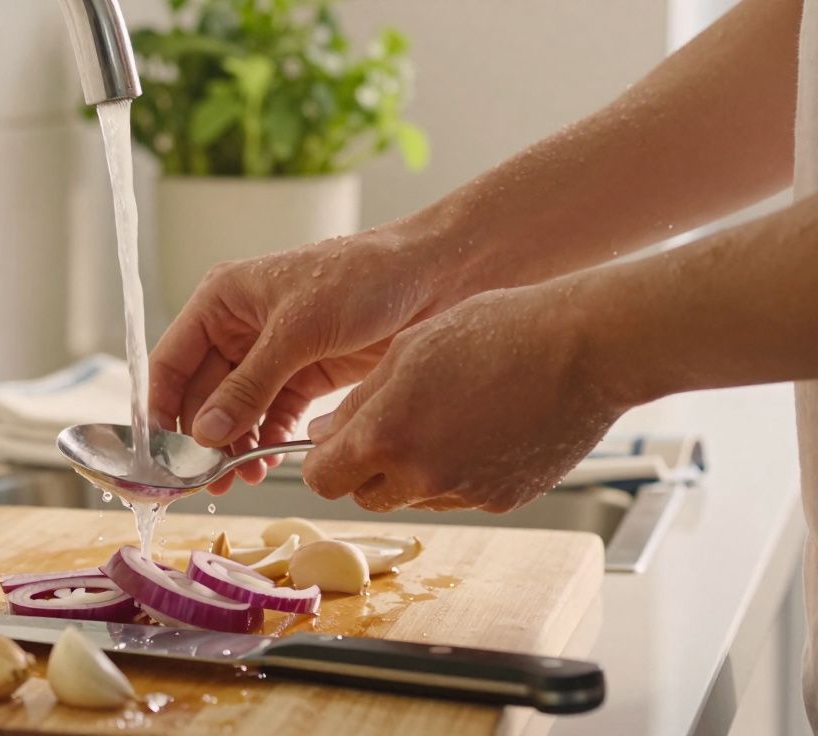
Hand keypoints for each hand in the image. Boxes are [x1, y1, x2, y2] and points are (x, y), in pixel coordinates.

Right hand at [149, 224, 450, 493]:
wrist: (434, 279)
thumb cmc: (363, 279)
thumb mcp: (298, 331)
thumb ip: (249, 384)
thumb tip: (205, 432)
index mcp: (222, 300)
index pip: (172, 361)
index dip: (161, 408)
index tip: (162, 455)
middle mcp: (239, 327)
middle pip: (201, 392)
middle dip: (203, 437)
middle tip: (207, 478)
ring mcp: (271, 353)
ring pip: (235, 409)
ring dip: (235, 444)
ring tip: (242, 476)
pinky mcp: (304, 375)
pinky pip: (271, 414)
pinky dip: (267, 439)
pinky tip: (269, 460)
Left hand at [302, 282, 629, 511]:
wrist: (583, 348)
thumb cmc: (494, 331)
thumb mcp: (407, 351)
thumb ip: (357, 403)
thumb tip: (320, 437)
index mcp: (386, 436)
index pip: (323, 480)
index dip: (324, 461)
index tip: (334, 443)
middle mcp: (422, 476)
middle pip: (364, 496)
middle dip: (365, 470)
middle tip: (388, 428)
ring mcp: (465, 494)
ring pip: (413, 497)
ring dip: (412, 471)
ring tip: (444, 418)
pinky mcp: (503, 501)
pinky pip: (459, 496)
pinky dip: (457, 473)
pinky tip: (480, 430)